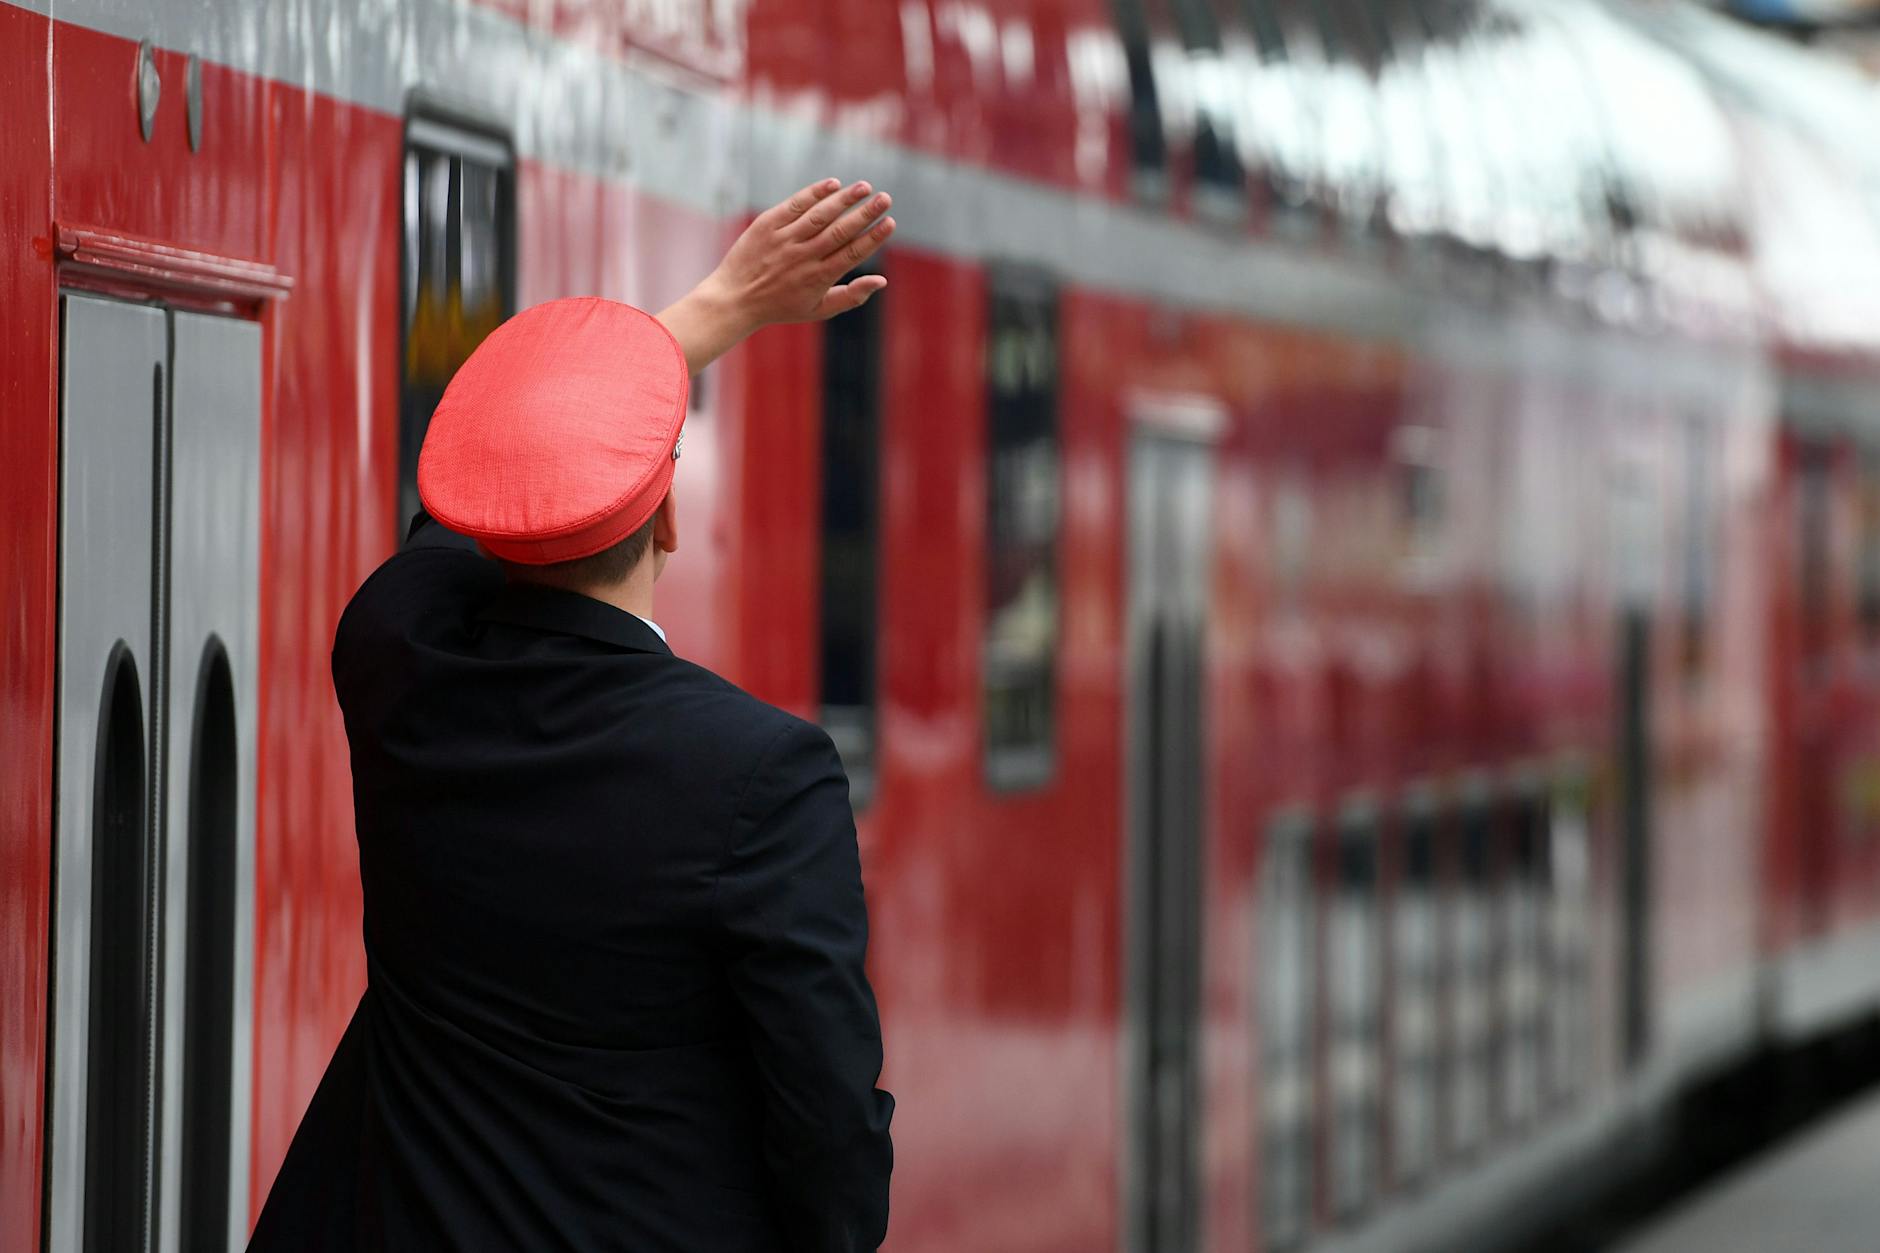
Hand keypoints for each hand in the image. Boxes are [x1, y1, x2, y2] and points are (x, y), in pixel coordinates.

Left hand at [658, 179, 894, 374]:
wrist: (735, 299)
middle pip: (840, 231)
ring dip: (844, 199)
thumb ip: (852, 296)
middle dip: (865, 213)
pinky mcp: (767, 225)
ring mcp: (784, 239)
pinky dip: (814, 194)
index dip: (873, 237)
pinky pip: (794, 205)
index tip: (890, 222)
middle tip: (885, 198)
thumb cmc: (781, 306)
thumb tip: (882, 280)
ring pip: (820, 215)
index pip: (852, 253)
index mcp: (818, 278)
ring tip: (864, 187)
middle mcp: (803, 257)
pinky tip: (833, 184)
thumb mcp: (818, 309)